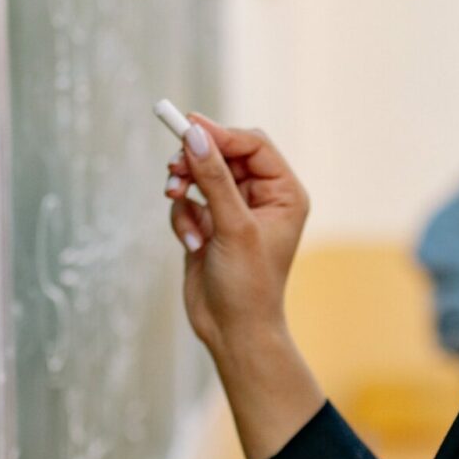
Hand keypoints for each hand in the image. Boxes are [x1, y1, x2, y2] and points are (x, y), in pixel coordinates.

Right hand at [163, 113, 309, 355]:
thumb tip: (195, 136)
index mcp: (284, 193)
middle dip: (197, 160)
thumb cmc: (248, 284)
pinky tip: (191, 243)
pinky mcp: (209, 225)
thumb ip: (215, 179)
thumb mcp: (234, 227)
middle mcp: (262, 197)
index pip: (253, 144)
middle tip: (173, 167)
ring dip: (185, 186)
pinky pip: (188, 201)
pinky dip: (183, 217)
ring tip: (174, 199)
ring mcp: (234, 210)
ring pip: (201, 175)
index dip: (221, 133)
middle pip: (224, 154)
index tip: (187, 126)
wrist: (232, 332)